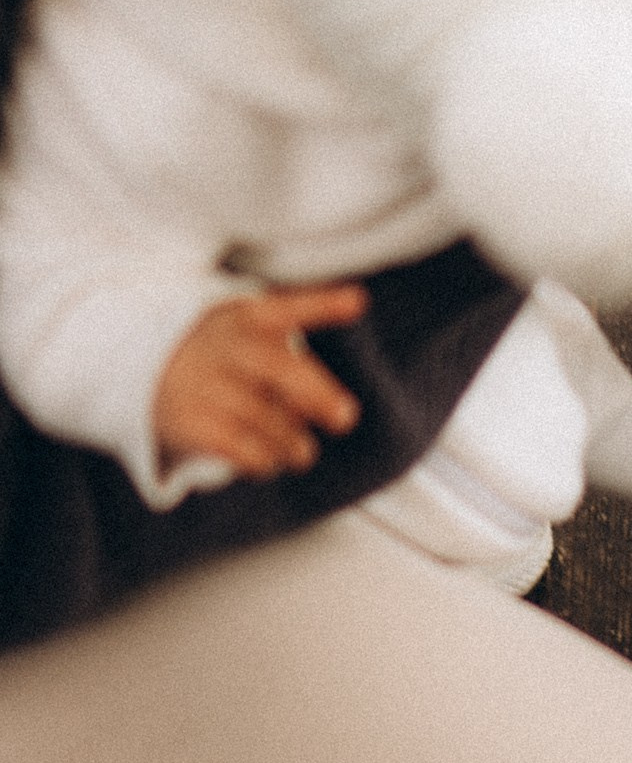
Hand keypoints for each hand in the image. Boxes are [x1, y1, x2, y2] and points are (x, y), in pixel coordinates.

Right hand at [153, 283, 367, 478]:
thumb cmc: (226, 355)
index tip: (357, 302)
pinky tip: (269, 460)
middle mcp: (224, 346)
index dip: (323, 304)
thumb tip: (344, 380)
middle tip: (344, 418)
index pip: (287, 308)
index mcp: (245, 318)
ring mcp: (204, 384)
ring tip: (302, 451)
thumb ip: (298, 342)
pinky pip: (241, 447)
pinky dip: (264, 459)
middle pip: (279, 368)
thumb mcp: (250, 330)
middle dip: (317, 394)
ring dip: (294, 442)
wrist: (143, 374)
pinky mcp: (191, 422)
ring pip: (268, 417)